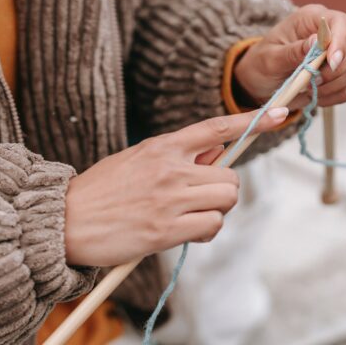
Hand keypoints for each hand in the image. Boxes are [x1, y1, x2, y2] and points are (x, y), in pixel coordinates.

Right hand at [64, 107, 289, 266]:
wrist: (64, 220)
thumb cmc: (102, 191)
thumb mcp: (137, 159)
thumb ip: (177, 156)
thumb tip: (217, 152)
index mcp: (163, 146)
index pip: (216, 127)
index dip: (252, 121)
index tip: (281, 114)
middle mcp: (170, 168)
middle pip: (230, 177)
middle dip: (223, 191)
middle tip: (199, 199)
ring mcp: (170, 199)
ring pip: (225, 201)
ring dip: (214, 212)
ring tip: (186, 216)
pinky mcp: (166, 229)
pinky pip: (211, 227)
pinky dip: (205, 232)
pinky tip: (182, 232)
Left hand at [233, 4, 345, 108]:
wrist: (260, 80)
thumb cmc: (262, 62)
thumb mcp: (270, 58)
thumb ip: (293, 51)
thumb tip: (317, 42)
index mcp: (312, 19)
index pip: (341, 22)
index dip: (342, 41)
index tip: (331, 61)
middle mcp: (331, 33)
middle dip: (338, 68)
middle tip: (314, 80)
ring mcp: (339, 55)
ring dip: (332, 85)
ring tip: (307, 88)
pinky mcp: (341, 76)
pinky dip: (331, 96)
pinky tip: (312, 94)